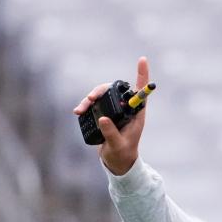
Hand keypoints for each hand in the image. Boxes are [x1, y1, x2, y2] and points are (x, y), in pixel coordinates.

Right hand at [73, 56, 149, 175]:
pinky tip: (78, 111)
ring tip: (81, 108)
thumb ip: (111, 134)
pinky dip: (86, 105)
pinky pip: (94, 104)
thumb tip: (103, 119)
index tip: (143, 59)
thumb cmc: (122, 155)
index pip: (141, 93)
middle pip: (115, 90)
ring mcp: (115, 111)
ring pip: (103, 95)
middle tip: (91, 97)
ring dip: (90, 97)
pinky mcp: (104, 114)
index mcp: (136, 116)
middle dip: (101, 89)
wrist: (116, 162)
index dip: (142, 76)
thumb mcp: (117, 146)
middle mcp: (127, 110)